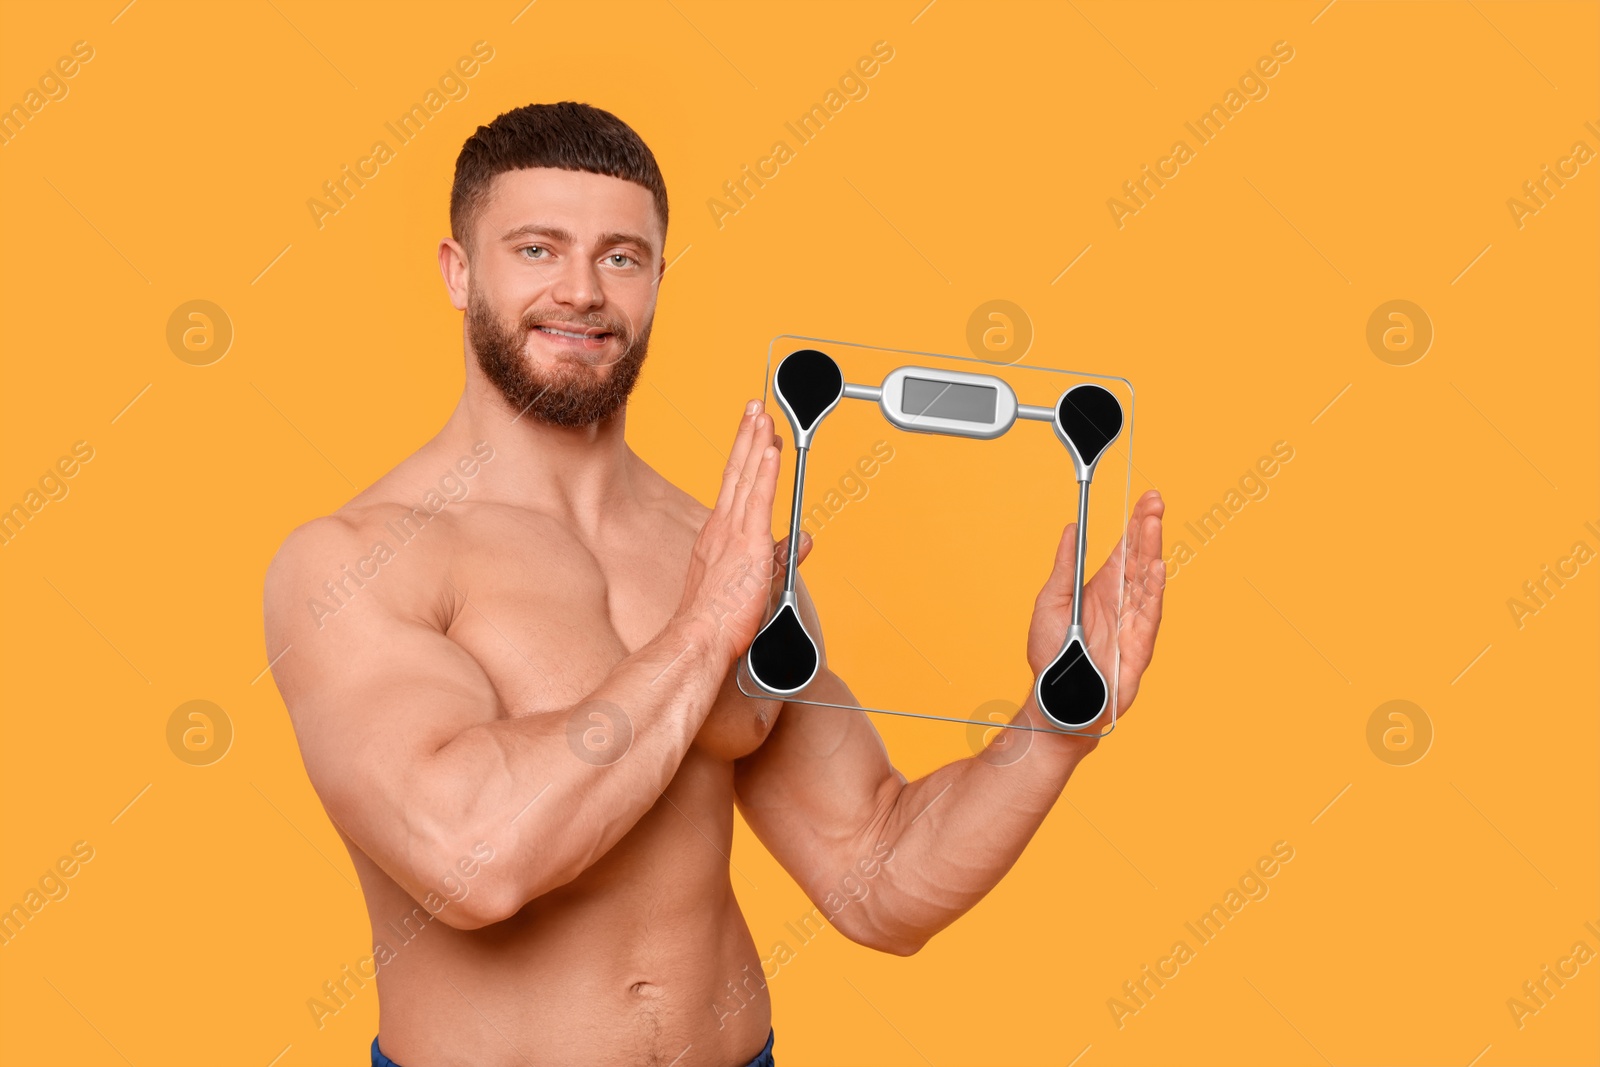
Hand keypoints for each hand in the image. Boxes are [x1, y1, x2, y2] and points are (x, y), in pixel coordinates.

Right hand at [675, 402, 791, 664]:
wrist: (699, 639)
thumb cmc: (719, 620)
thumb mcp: (757, 581)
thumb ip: (781, 556)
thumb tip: (804, 539)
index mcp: (719, 536)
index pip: (734, 487)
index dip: (744, 457)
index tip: (753, 434)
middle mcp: (722, 528)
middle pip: (736, 472)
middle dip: (747, 437)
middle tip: (755, 408)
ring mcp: (732, 534)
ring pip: (744, 478)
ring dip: (755, 444)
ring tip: (762, 415)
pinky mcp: (747, 544)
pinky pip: (757, 500)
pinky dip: (763, 472)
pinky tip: (769, 450)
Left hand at [1027, 489, 1165, 724]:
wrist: (1057, 697)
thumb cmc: (1050, 653)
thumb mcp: (1051, 601)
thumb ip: (1066, 566)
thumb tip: (1072, 529)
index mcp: (1101, 588)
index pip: (1124, 550)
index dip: (1135, 524)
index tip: (1147, 500)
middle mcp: (1120, 601)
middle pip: (1140, 559)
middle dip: (1148, 529)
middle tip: (1155, 502)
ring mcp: (1132, 622)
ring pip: (1146, 581)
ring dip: (1151, 551)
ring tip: (1153, 524)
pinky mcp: (1139, 645)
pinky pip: (1148, 614)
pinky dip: (1153, 590)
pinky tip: (1156, 567)